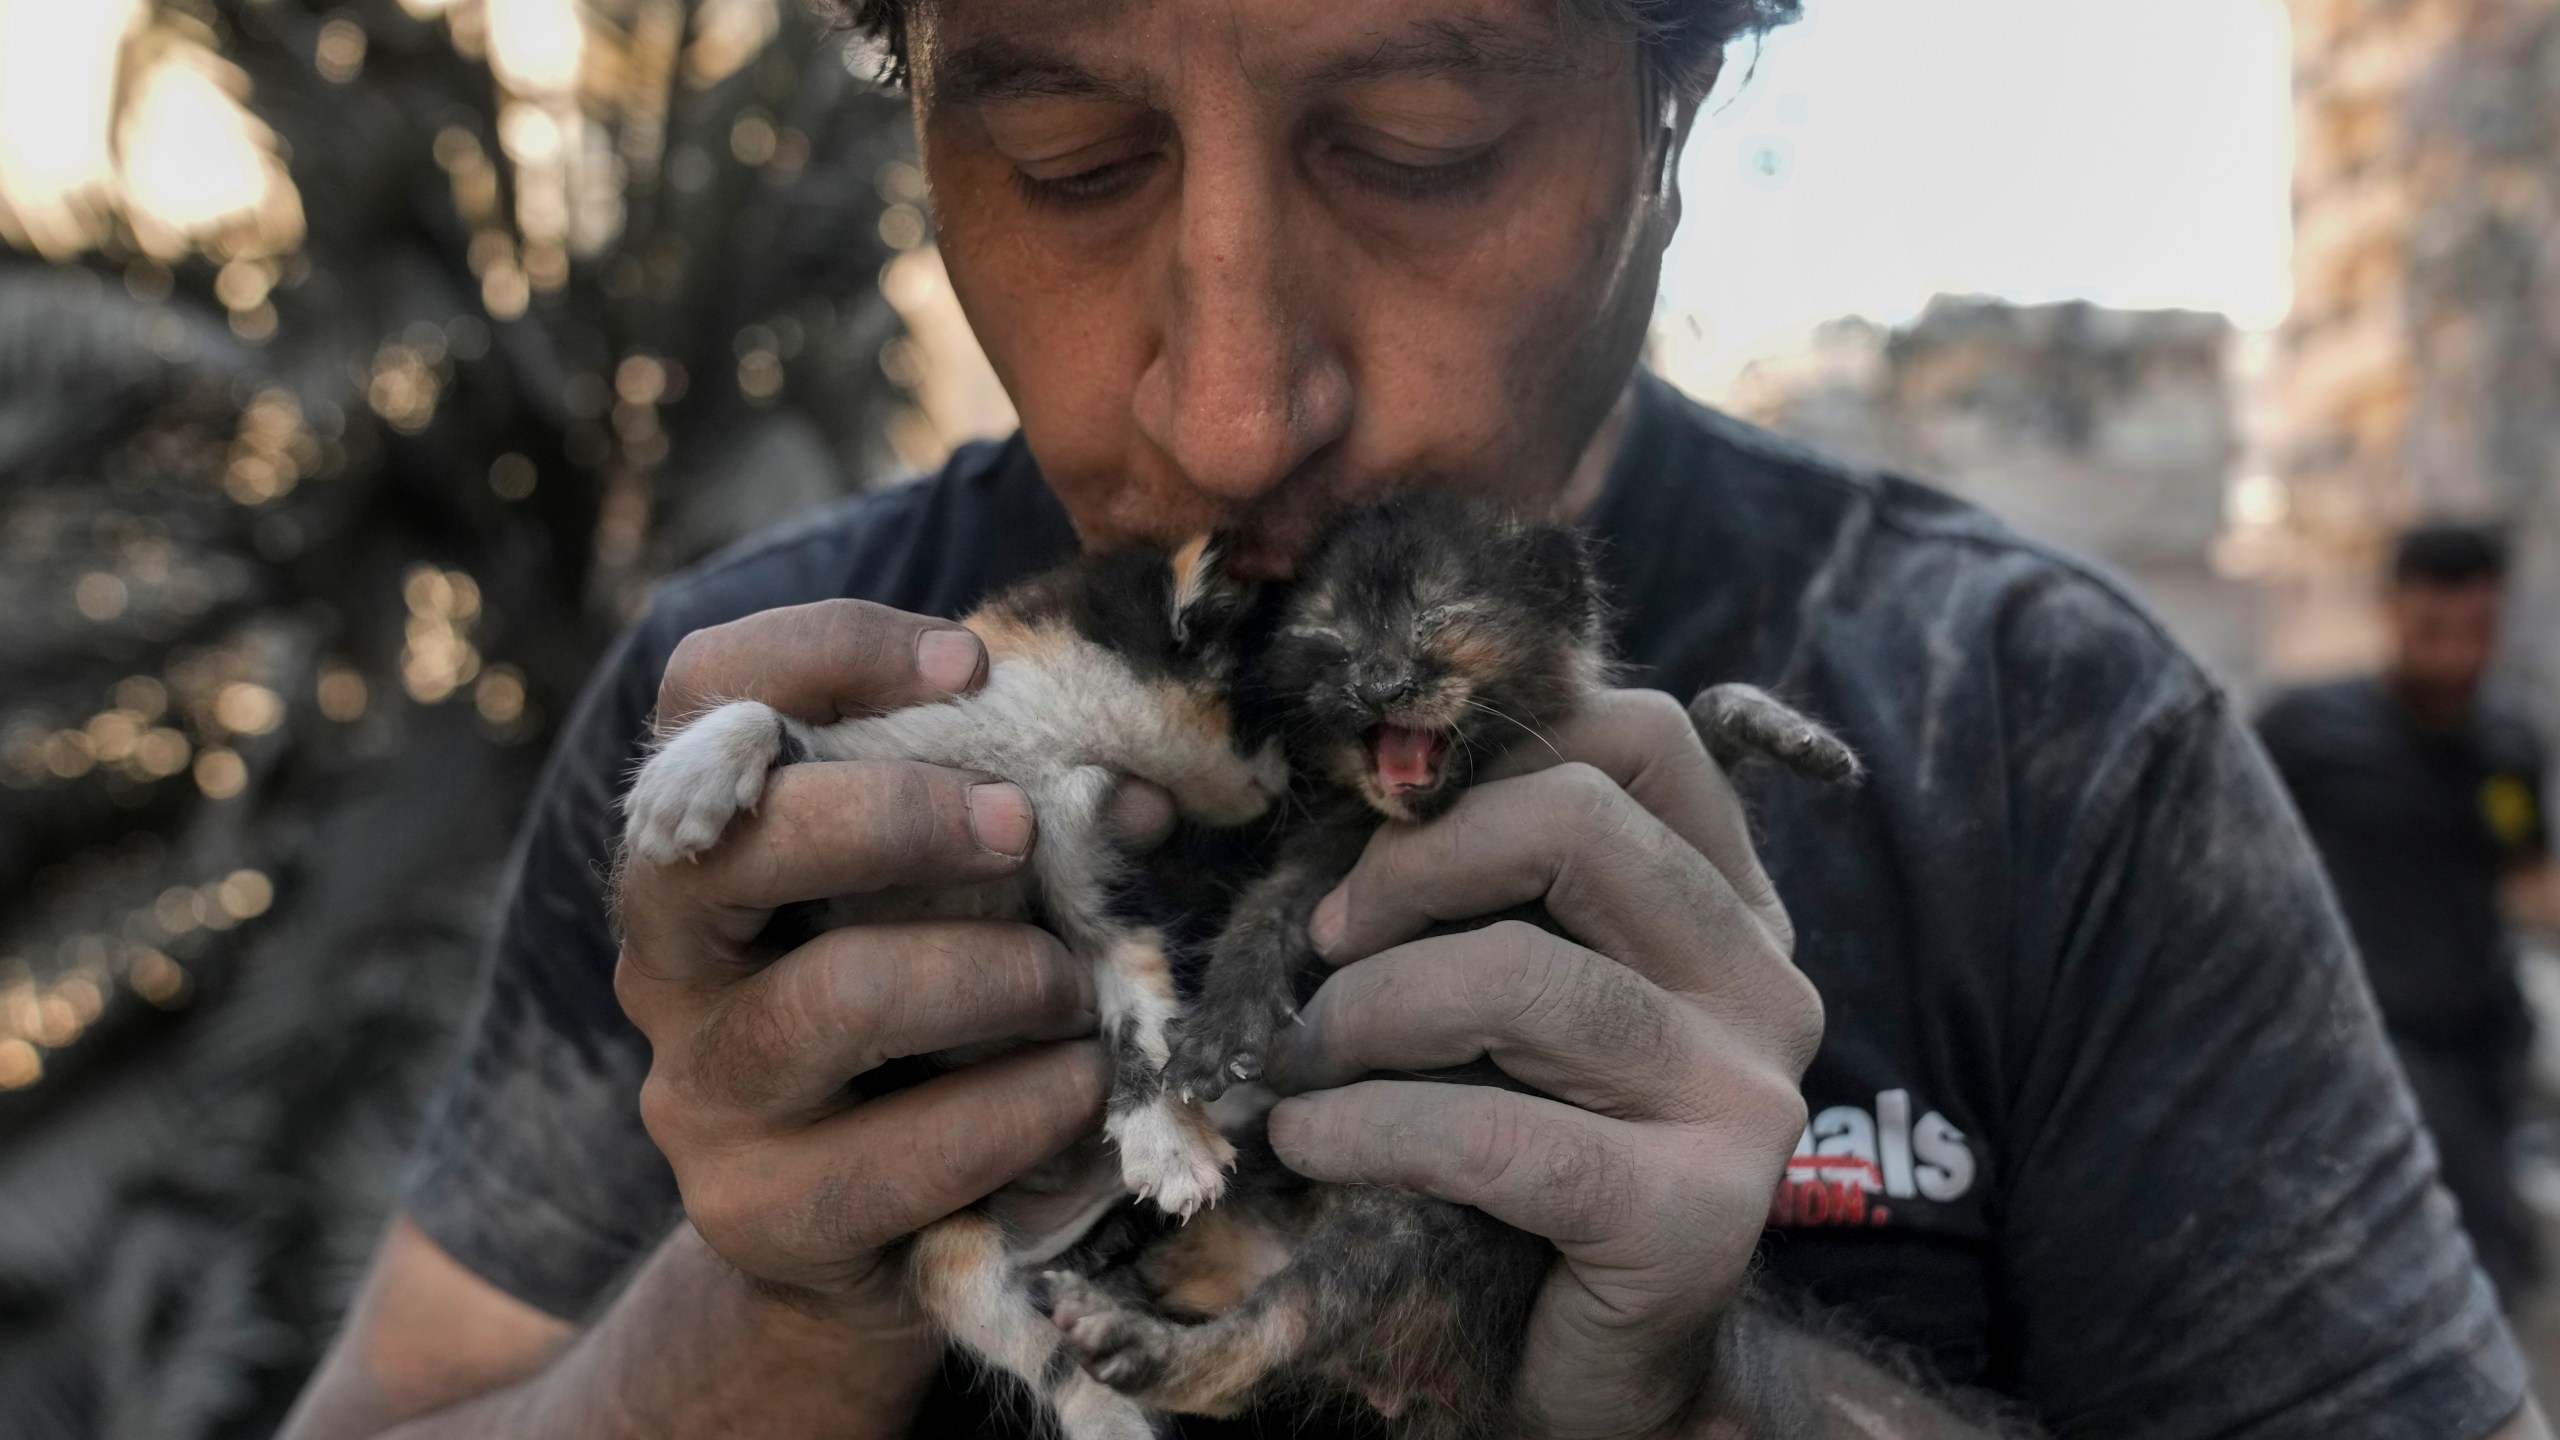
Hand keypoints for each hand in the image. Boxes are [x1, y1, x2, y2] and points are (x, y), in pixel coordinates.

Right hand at [613, 600, 1162, 1330]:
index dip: (825, 651)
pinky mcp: (757, 1212)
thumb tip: (1134, 795)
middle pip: (726, 843)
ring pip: (833, 998)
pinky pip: (902, 1151)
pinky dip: (1021, 1108)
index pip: (702, 691)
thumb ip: (1017, 822)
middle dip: (894, 814)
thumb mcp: (958, 898)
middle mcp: (669, 956)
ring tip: (1071, 989)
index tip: (969, 664)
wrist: (869, 1236)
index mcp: (706, 838)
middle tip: (1019, 827)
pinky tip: (1080, 1090)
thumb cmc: (930, 1020)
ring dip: (991, 975)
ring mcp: (701, 1090)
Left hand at [1265, 687, 1822, 1438]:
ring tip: (1300, 1061)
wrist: (1603, 1371)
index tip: (1375, 822)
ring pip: (1525, 978)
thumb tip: (1350, 791)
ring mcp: (1745, 1097)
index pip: (1641, 736)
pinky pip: (1499, 1135)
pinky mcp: (1697, 1213)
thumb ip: (1489, 895)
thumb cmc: (1532, 1160)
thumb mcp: (1519, 1001)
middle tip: (1321, 942)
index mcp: (1733, 905)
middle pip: (1579, 822)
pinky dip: (1374, 1128)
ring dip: (1369, 1010)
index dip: (1492, 750)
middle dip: (1411, 865)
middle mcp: (1765, 982)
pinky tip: (1310, 1143)